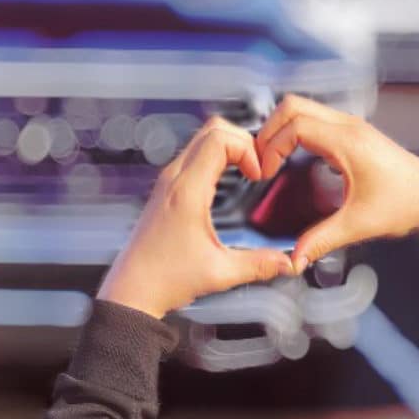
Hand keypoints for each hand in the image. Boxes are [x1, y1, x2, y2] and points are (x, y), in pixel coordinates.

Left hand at [97, 116, 294, 318]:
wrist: (131, 290)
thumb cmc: (162, 279)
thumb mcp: (220, 273)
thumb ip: (259, 265)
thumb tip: (287, 261)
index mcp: (186, 192)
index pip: (220, 139)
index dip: (248, 148)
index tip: (258, 173)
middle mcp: (173, 180)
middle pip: (211, 129)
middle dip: (243, 140)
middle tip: (257, 166)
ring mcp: (166, 182)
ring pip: (200, 139)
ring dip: (228, 146)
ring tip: (246, 171)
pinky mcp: (165, 190)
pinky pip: (192, 155)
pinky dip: (215, 156)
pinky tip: (227, 180)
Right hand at [255, 95, 418, 273]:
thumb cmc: (408, 203)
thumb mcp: (359, 224)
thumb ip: (321, 240)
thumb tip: (295, 255)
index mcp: (348, 141)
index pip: (294, 125)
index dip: (272, 146)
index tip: (267, 170)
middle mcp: (349, 126)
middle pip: (292, 106)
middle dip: (269, 129)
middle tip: (261, 157)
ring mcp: (351, 126)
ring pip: (302, 108)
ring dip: (281, 128)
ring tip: (272, 156)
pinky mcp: (352, 133)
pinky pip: (314, 118)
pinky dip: (295, 130)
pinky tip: (293, 155)